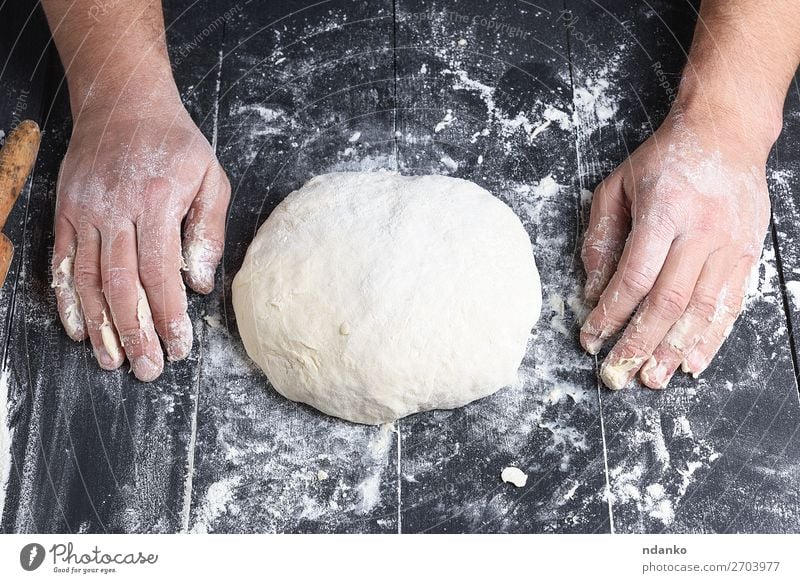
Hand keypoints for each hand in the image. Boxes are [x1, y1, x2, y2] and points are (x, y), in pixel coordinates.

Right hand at [51, 96, 229, 380]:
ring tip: (113, 362)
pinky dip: (69, 300)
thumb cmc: (176, 144)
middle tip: (147, 371)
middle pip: (122, 286)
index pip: (160, 274)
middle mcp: (114, 212)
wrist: (123, 102)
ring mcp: (84, 213)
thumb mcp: (210, 178)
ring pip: (90, 281)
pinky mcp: (65, 213)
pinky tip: (78, 329)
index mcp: (155, 205)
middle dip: (136, 334)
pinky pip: (64, 263)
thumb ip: (208, 231)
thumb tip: (198, 283)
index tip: (178, 348)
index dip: (168, 316)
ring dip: (101, 328)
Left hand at [580, 105, 771, 389]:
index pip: (633, 277)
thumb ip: (601, 238)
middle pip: (668, 301)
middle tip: (618, 374)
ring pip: (703, 310)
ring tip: (653, 379)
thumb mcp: (616, 187)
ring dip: (675, 350)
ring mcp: (730, 245)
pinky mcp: (748, 254)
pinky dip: (712, 338)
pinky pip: (731, 305)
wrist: (727, 133)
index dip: (610, 314)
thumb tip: (591, 291)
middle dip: (640, 343)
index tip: (590, 338)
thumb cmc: (664, 160)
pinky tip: (693, 363)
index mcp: (663, 212)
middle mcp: (701, 232)